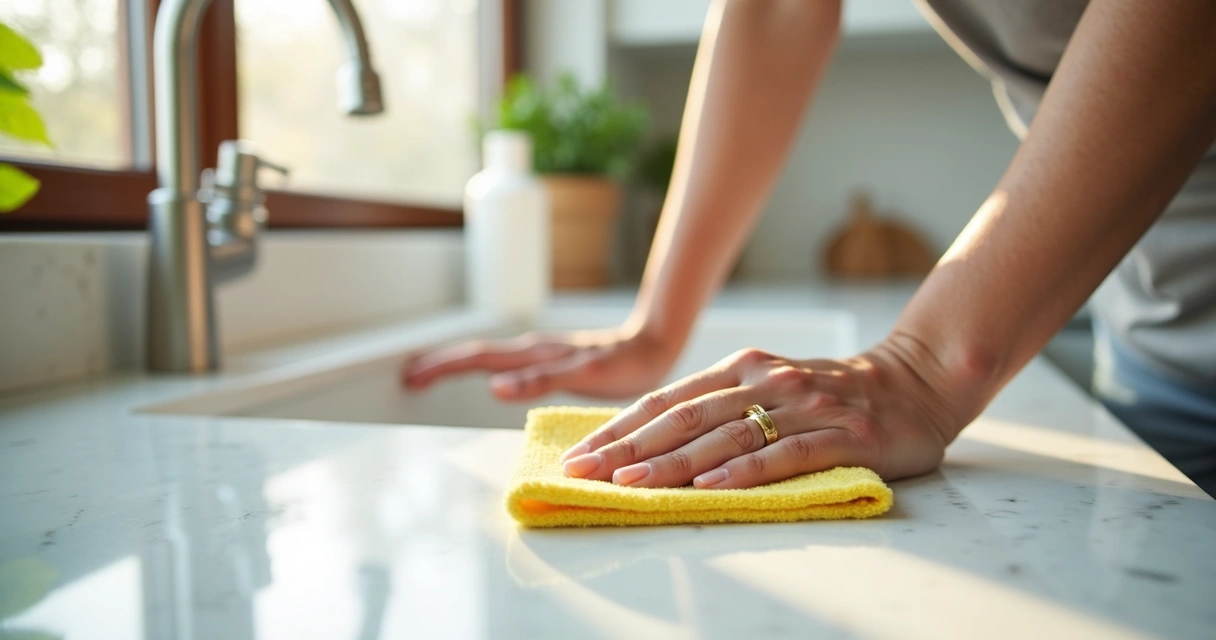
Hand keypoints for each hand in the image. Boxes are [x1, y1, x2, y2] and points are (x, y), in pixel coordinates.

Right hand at [401, 328, 678, 400]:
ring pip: (487, 356)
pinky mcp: (550, 361)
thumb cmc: (625, 364)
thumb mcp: (583, 376)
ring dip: (456, 364)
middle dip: (439, 363)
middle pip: (474, 354)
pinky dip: (483, 369)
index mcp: (532, 354)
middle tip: (408, 376)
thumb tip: (493, 386)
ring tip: (429, 373)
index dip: (442, 366)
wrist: (654, 346)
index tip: (412, 376)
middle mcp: (531, 351)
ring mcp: (539, 354)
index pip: (475, 357)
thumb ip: (538, 380)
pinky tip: (483, 378)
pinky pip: (506, 363)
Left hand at [559, 340, 967, 487]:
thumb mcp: (769, 387)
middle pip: (685, 417)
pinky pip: (787, 454)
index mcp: (742, 368)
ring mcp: (804, 405)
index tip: (578, 456)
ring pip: (727, 435)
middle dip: (628, 448)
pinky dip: (746, 470)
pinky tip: (711, 486)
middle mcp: (766, 380)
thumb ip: (720, 406)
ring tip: (631, 483)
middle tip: (585, 473)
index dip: (618, 429)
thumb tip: (649, 442)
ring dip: (673, 461)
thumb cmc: (829, 394)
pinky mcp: (841, 434)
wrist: (915, 383)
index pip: (667, 400)